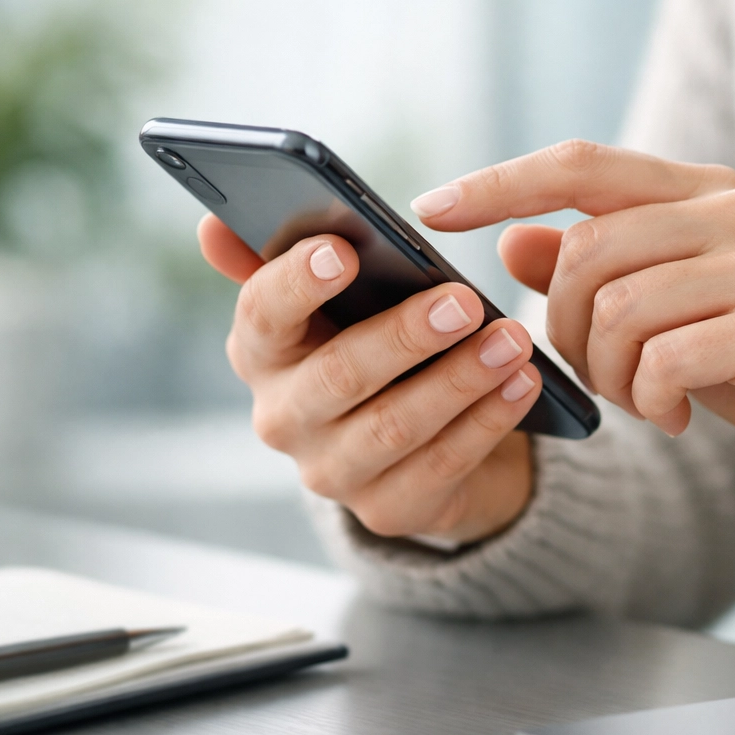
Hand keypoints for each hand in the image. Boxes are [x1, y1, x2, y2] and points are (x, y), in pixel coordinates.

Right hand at [198, 215, 538, 542]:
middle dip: (405, 336)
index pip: (262, 314)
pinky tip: (522, 384)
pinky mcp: (386, 509)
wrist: (410, 436)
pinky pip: (440, 465)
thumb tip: (212, 225)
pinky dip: (486, 422)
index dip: (297, 283)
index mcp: (264, 350)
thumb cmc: (368, 341)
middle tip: (464, 300)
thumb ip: (277, 257)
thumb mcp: (331, 299)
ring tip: (512, 341)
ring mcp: (331, 471)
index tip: (343, 250)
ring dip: (459, 380)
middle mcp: (284, 416)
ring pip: (394, 426)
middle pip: (339, 375)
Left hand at [410, 140, 734, 491]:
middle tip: (600, 372)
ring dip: (611, 371)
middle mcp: (733, 208)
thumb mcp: (667, 303)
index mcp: (700, 189)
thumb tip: (509, 245)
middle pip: (586, 251)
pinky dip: (650, 396)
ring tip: (644, 396)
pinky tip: (673, 414)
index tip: (431, 207)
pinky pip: (665, 356)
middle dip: (566, 326)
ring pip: (618, 306)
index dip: (500, 183)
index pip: (579, 163)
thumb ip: (593, 265)